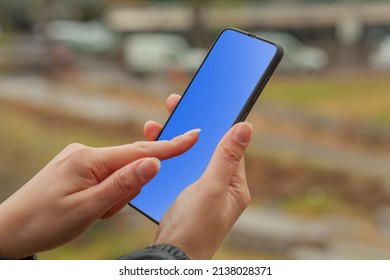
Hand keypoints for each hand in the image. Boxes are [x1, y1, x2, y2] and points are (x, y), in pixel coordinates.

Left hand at [0, 125, 198, 258]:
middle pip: (128, 165)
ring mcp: (80, 159)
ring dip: (113, 196)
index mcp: (89, 159)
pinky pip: (104, 178)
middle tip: (103, 209)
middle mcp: (85, 152)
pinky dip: (104, 194)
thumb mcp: (88, 209)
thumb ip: (123, 185)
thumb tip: (154, 163)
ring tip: (90, 212)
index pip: (139, 151)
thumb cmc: (44, 222)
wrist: (8, 230)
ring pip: (117, 174)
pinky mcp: (77, 167)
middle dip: (126, 189)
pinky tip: (87, 206)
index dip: (169, 146)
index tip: (193, 135)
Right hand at [144, 94, 251, 258]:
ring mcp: (203, 192)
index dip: (218, 123)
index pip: (230, 146)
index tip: (207, 100)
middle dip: (192, 126)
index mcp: (235, 185)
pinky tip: (156, 148)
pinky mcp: (186, 196)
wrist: (171, 256)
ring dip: (176, 140)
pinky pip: (180, 170)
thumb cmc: (195, 227)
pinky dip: (169, 157)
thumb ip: (226, 157)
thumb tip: (245, 127)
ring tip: (158, 124)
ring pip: (191, 158)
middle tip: (175, 104)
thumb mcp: (212, 188)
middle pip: (208, 149)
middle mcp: (222, 187)